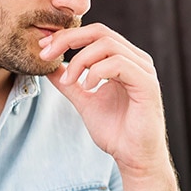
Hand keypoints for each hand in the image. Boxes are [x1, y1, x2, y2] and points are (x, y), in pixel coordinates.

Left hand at [39, 24, 168, 176]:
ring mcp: (143, 70)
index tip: (43, 49)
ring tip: (70, 82)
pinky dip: (96, 72)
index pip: (94, 34)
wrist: (134, 158)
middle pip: (100, 32)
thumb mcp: (84, 101)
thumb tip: (49, 67)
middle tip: (46, 56)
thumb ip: (69, 83)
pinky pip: (119, 64)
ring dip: (80, 61)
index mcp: (123, 60)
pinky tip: (87, 88)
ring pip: (107, 45)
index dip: (67, 37)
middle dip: (68, 40)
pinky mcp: (147, 84)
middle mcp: (136, 60)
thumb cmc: (116, 132)